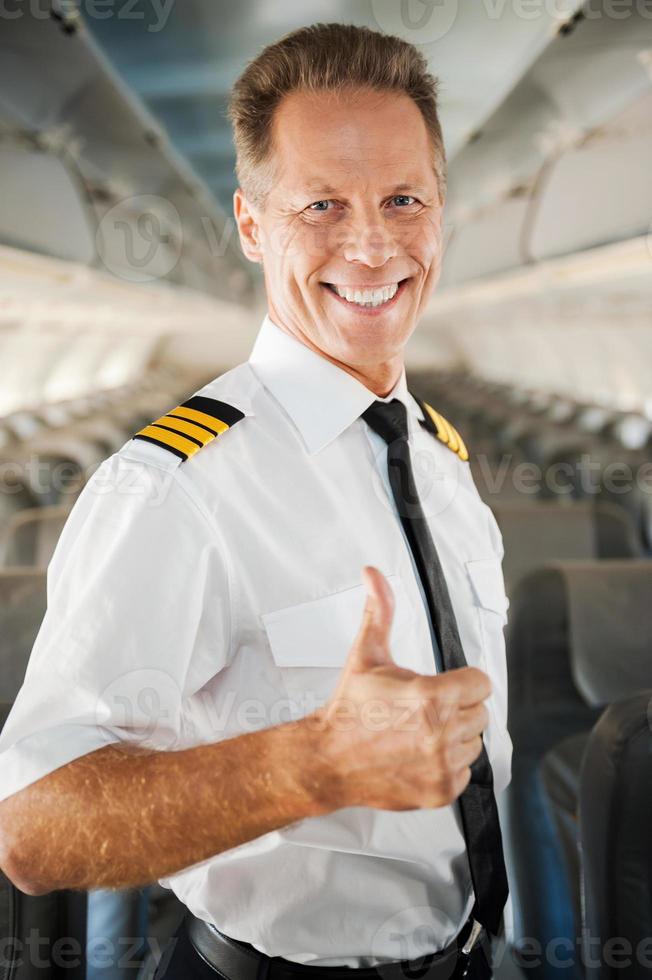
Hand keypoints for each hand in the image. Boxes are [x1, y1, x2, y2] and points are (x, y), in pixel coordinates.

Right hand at [309, 566, 490, 810]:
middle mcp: (441, 732)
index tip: (443, 685)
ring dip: (455, 736)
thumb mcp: (366, 655)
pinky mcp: (440, 790)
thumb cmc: (348, 708)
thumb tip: (374, 574)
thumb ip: (380, 611)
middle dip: (458, 707)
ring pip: (474, 742)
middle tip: (426, 710)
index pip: (481, 683)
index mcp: (430, 696)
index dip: (463, 681)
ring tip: (421, 732)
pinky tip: (420, 754)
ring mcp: (442, 764)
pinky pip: (465, 772)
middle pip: (481, 712)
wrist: (327, 759)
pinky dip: (447, 765)